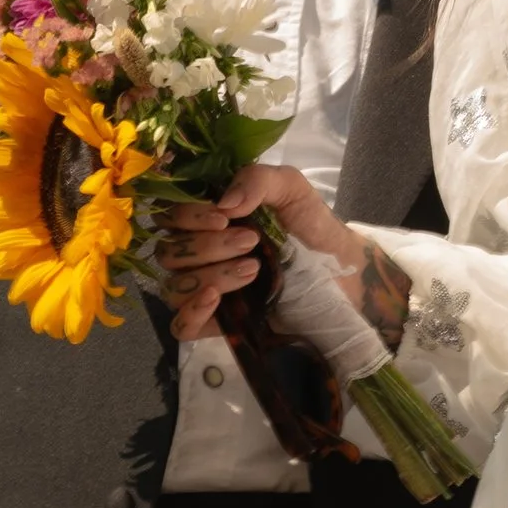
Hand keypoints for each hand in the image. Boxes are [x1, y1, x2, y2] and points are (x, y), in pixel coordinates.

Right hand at [158, 163, 408, 349]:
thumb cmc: (308, 224)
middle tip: (251, 242)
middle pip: (169, 253)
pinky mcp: (216, 323)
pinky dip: (191, 313)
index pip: (169, 217)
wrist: (338, 268)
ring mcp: (203, 289)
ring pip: (173, 287)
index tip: (225, 217)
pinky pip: (181, 326)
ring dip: (209, 276)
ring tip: (253, 269)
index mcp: (206, 218)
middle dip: (207, 246)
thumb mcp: (290, 188)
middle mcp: (196, 253)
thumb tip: (225, 203)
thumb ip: (257, 180)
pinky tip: (214, 299)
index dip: (189, 216)